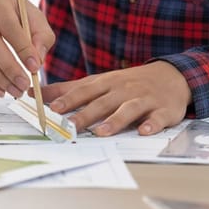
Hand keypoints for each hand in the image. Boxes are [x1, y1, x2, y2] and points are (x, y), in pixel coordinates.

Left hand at [40, 61, 191, 135]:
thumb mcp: (99, 82)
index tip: (51, 109)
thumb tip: (37, 94)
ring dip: (115, 120)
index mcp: (106, 83)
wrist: (171, 76)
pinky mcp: (163, 110)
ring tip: (102, 132)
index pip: (84, 91)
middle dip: (85, 114)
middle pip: (102, 102)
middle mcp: (123, 90)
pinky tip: (144, 131)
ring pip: (128, 109)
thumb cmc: (127, 83)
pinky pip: (157, 118)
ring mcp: (144, 99)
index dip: (68, 99)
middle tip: (70, 126)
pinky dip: (151, 124)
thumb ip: (69, 89)